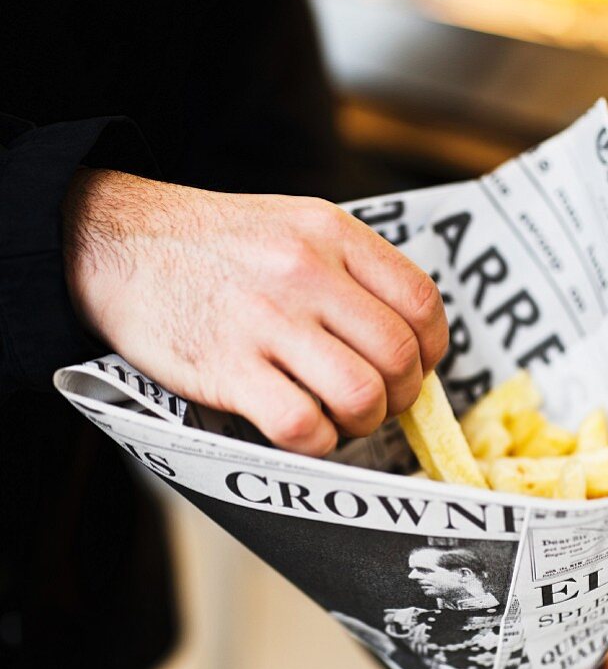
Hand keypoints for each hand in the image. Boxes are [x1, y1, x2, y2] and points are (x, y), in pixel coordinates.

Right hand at [62, 169, 447, 454]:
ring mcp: (266, 321)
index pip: (422, 303)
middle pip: (400, 358)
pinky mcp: (226, 368)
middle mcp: (306, 272)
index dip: (431, 351)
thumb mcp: (291, 226)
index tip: (413, 368)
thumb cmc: (212, 246)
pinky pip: (303, 427)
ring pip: (361, 396)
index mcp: (331, 233)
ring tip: (337, 418)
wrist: (115, 243)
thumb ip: (350, 271)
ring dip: (361, 423)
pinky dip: (315, 443)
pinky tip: (299, 429)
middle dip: (401, 398)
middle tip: (375, 404)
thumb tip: (405, 341)